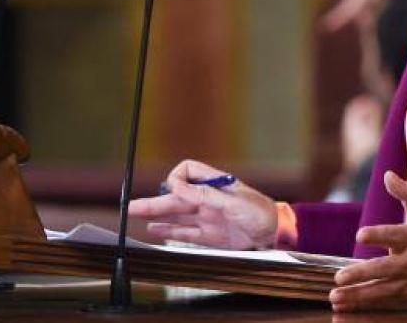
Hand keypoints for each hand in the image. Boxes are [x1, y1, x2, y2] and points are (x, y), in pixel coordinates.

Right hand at [126, 160, 276, 249]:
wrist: (275, 233)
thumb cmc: (260, 212)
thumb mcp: (233, 202)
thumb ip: (205, 195)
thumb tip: (178, 186)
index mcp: (215, 184)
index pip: (188, 172)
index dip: (176, 178)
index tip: (173, 189)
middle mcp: (208, 199)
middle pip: (175, 197)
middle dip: (154, 201)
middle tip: (131, 206)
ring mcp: (207, 217)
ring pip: (176, 215)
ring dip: (156, 215)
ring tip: (135, 215)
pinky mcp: (210, 236)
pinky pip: (185, 232)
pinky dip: (169, 231)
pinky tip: (154, 229)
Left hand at [330, 171, 406, 310]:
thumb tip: (388, 175)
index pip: (396, 235)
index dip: (379, 235)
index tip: (360, 235)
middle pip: (386, 269)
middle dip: (362, 273)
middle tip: (340, 276)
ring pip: (382, 291)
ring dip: (358, 295)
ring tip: (336, 296)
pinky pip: (384, 305)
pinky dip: (364, 307)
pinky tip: (345, 307)